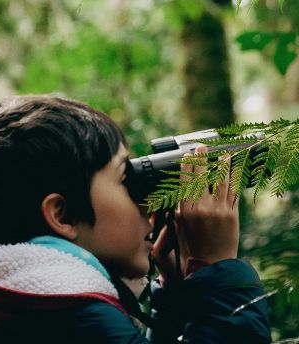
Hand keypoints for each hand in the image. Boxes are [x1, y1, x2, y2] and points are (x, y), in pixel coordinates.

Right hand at [152, 145, 238, 279]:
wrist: (211, 263)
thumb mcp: (178, 222)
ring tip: (223, 154)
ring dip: (222, 166)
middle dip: (202, 160)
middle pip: (203, 177)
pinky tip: (233, 171)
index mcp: (186, 210)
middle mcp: (202, 208)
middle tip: (202, 148)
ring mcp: (219, 211)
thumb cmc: (191, 243)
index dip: (188, 166)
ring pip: (221, 183)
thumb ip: (178, 203)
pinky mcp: (233, 216)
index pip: (186, 181)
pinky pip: (234, 194)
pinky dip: (234, 181)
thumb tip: (179, 186)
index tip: (188, 155)